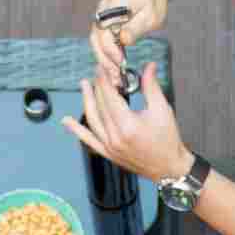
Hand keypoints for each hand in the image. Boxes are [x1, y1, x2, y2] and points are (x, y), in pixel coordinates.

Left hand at [61, 62, 190, 180]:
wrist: (168, 168)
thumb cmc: (167, 141)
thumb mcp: (162, 110)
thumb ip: (151, 86)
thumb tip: (148, 66)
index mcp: (128, 126)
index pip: (110, 97)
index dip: (104, 80)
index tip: (102, 68)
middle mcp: (115, 137)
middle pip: (100, 106)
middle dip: (98, 86)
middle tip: (97, 72)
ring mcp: (109, 147)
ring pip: (92, 120)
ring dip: (86, 101)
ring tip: (84, 86)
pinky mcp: (108, 154)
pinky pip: (88, 140)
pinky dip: (77, 130)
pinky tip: (66, 121)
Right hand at [88, 0, 167, 87]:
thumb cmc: (153, 1)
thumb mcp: (150, 16)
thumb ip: (136, 28)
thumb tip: (122, 40)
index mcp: (113, 4)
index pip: (104, 31)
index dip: (111, 49)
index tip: (121, 62)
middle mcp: (103, 9)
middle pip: (96, 38)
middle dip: (104, 58)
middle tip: (114, 75)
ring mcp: (102, 16)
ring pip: (96, 42)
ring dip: (104, 59)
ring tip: (114, 76)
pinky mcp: (105, 24)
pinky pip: (102, 42)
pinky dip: (107, 55)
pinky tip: (114, 68)